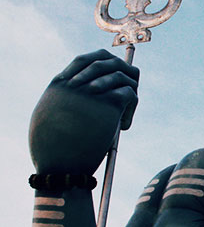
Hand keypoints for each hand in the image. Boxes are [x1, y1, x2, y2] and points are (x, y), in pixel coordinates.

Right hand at [29, 49, 138, 173]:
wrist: (60, 166)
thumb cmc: (51, 152)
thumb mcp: (48, 118)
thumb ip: (63, 102)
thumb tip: (81, 98)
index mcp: (60, 84)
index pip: (86, 59)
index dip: (104, 63)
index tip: (114, 73)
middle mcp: (77, 82)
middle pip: (110, 61)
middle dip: (124, 72)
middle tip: (129, 90)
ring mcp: (93, 90)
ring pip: (124, 78)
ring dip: (129, 96)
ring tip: (122, 118)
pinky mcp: (109, 103)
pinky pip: (131, 94)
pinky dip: (131, 110)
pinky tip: (123, 126)